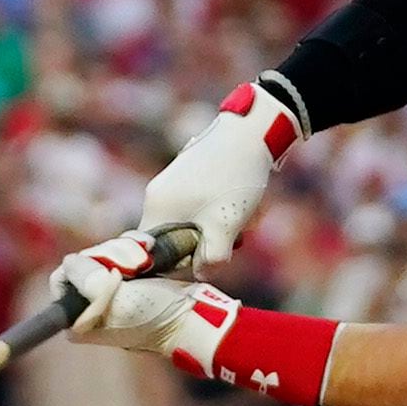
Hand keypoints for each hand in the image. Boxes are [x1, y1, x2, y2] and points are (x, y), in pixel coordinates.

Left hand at [54, 234, 238, 373]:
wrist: (194, 316)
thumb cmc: (157, 315)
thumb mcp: (118, 301)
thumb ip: (88, 282)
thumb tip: (70, 262)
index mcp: (81, 321)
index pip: (62, 280)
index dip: (84, 269)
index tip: (109, 272)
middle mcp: (91, 306)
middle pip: (84, 261)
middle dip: (111, 256)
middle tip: (137, 267)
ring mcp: (110, 290)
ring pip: (104, 252)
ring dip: (126, 251)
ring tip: (147, 261)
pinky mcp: (129, 278)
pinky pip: (121, 251)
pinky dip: (134, 248)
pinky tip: (150, 251)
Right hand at [139, 79, 301, 268]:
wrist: (251, 130)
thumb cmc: (234, 178)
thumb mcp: (225, 225)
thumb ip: (211, 258)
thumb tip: (202, 275)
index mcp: (156, 208)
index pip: (155, 254)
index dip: (180, 265)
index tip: (207, 260)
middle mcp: (157, 196)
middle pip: (176, 240)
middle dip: (207, 244)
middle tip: (235, 237)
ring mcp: (173, 184)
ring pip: (194, 224)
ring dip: (220, 228)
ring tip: (245, 218)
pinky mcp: (190, 176)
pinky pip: (201, 208)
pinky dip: (222, 211)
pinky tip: (243, 204)